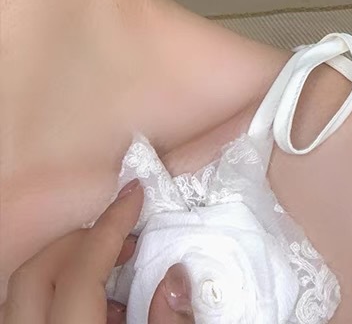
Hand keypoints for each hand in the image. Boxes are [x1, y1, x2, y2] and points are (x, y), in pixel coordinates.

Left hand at [4, 181, 194, 322]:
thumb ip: (172, 323)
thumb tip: (175, 276)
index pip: (80, 270)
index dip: (111, 226)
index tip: (135, 195)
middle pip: (38, 271)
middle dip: (81, 239)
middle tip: (123, 231)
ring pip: (22, 291)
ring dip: (63, 265)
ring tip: (111, 265)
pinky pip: (24, 314)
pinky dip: (53, 294)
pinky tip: (95, 306)